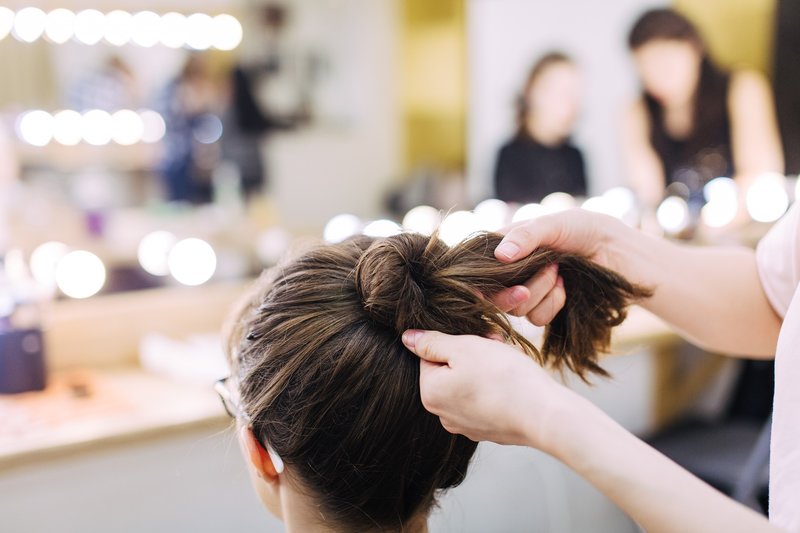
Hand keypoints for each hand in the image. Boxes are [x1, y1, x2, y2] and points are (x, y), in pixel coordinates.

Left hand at [402, 329, 575, 451]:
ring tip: (506, 363)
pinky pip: (485, 400)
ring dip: (484, 369)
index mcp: (430, 394)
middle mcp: (443, 415)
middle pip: (450, 371)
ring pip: (469, 385)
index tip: (477, 340)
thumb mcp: (464, 347)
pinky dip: (495, 388)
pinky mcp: (488, 430)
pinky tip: (512, 383)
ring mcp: (467, 426)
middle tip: (494, 347)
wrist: (543, 414)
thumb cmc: (503, 377)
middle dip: (471, 355)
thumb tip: (407, 338)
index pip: (431, 356)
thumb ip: (432, 342)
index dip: (456, 341)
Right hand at [491, 209, 622, 324]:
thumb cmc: (583, 229)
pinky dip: (552, 304)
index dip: (478, 282)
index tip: (485, 289)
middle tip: (532, 282)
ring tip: (559, 273)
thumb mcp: (554, 224)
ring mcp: (528, 290)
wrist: (617, 252)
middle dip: (513, 292)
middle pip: (493, 296)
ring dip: (540, 293)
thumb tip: (500, 255)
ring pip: (516, 309)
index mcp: (505, 247)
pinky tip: (565, 287)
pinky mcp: (545, 307)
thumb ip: (526, 236)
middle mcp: (511, 272)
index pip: (478, 269)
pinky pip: (537, 318)